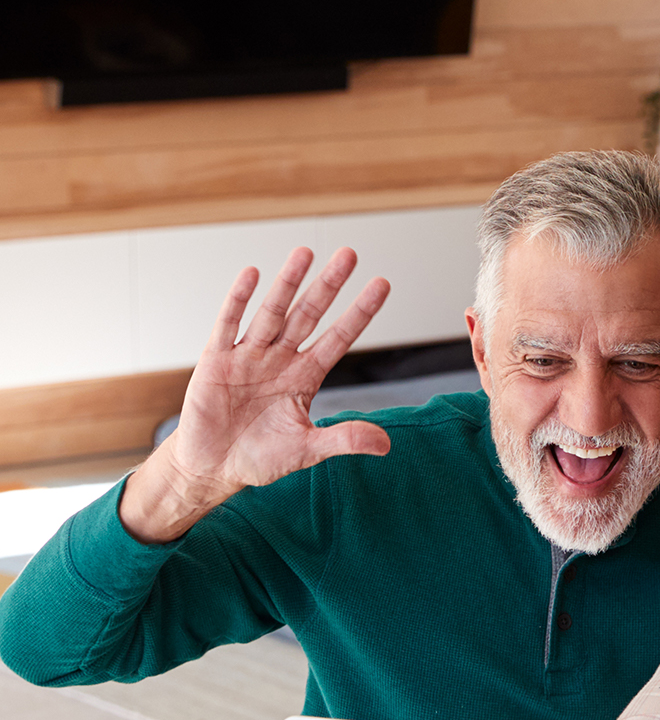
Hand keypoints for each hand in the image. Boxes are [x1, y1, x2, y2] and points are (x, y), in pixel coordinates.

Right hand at [120, 247, 390, 542]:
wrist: (212, 467)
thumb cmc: (260, 456)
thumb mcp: (307, 449)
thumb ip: (343, 440)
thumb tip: (386, 444)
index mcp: (304, 377)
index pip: (338, 338)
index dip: (359, 313)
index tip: (382, 284)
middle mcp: (280, 359)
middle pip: (308, 315)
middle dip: (328, 286)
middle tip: (349, 254)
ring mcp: (248, 356)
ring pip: (272, 313)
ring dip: (288, 283)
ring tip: (306, 252)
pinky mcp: (216, 361)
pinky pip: (228, 325)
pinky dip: (238, 301)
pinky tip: (252, 274)